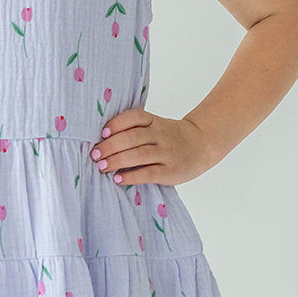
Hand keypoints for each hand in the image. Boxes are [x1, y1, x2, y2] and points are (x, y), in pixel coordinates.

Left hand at [88, 109, 216, 186]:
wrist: (202, 145)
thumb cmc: (170, 138)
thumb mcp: (157, 126)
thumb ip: (136, 130)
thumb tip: (102, 141)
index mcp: (154, 121)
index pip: (135, 117)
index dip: (117, 123)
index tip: (102, 132)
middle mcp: (160, 135)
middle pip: (133, 137)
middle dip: (111, 146)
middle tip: (95, 154)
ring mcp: (166, 153)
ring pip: (139, 155)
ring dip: (117, 161)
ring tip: (102, 166)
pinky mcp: (171, 171)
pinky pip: (149, 173)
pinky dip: (132, 176)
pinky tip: (119, 179)